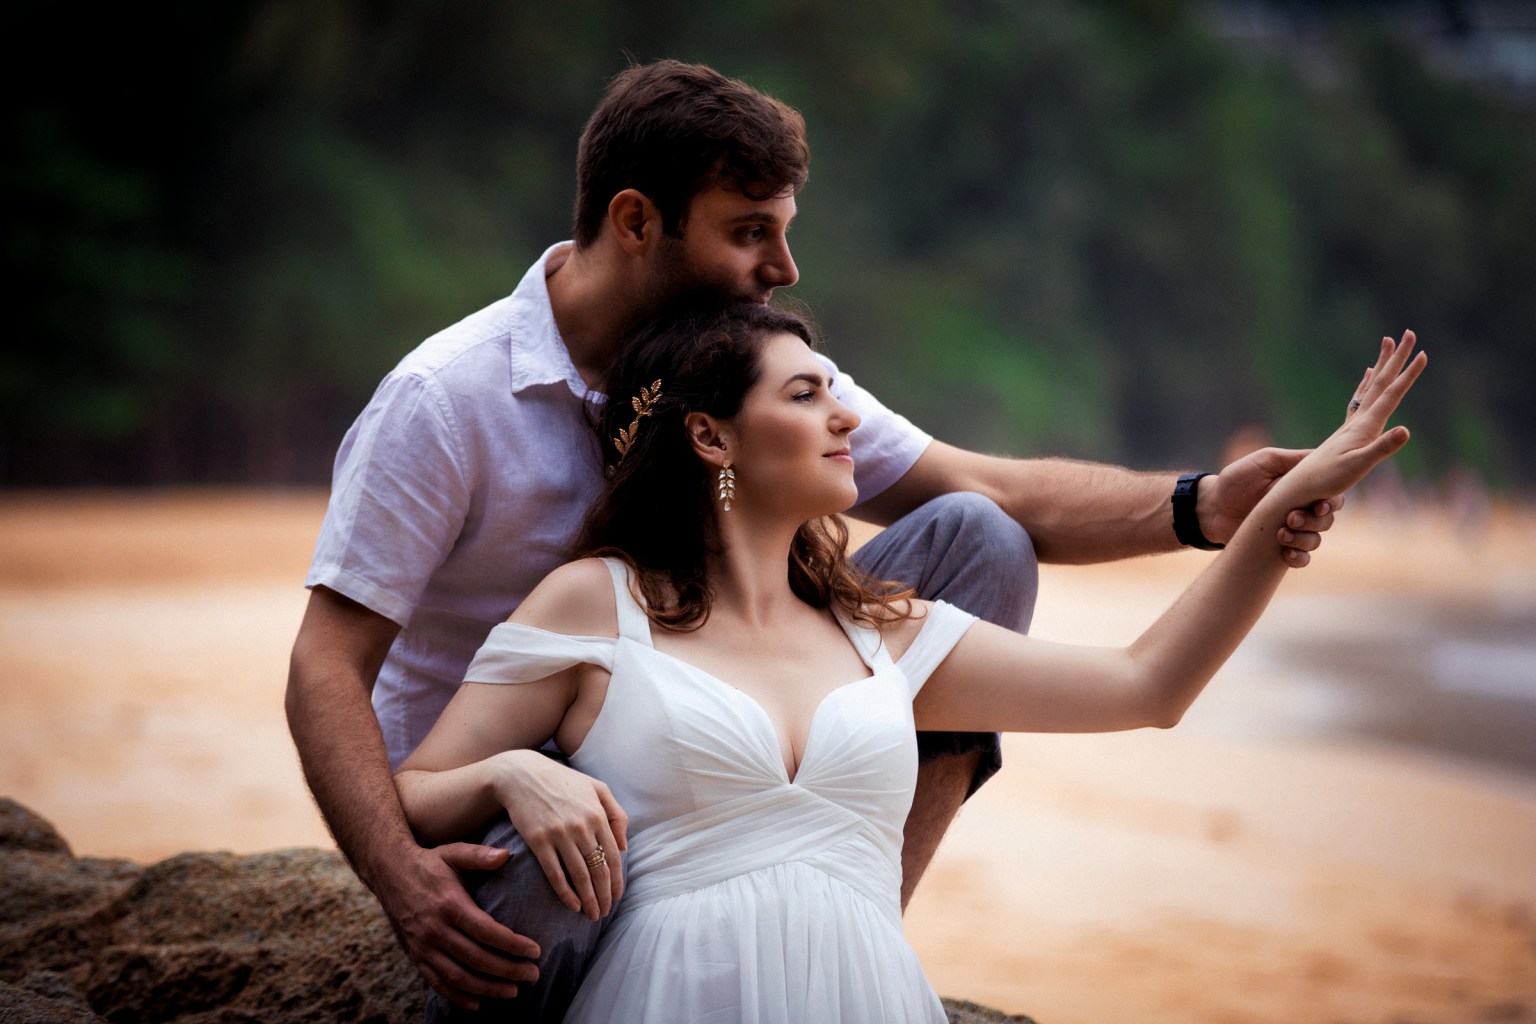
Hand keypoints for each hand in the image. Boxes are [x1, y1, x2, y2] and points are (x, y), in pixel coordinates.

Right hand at [376, 842, 540, 1010]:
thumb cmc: (428, 862)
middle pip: (476, 958)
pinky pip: (437, 982)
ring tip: (513, 991)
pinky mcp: (415, 956)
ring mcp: (423, 946)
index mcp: (449, 904)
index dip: (513, 945)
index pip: (487, 932)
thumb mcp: (453, 852)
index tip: (535, 951)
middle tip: (533, 975)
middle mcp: (435, 929)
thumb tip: (505, 855)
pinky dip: (457, 996)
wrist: (388, 872)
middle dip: (508, 970)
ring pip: (458, 977)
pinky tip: (477, 1003)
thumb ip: (479, 856)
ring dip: (487, 988)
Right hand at [491, 750, 628, 921]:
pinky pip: (555, 874)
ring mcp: (559, 835)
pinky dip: (566, 893)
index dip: (617, 882)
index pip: (613, 858)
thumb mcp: (597, 788)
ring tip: (591, 915)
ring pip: (580, 876)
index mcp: (598, 815)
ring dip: (588, 900)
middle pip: (599, 871)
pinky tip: (572, 906)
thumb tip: (624, 847)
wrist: (522, 774)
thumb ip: (617, 815)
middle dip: (604, 897)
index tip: (617, 898)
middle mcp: (581, 827)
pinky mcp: (538, 841)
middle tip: (604, 913)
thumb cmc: (563, 781)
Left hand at [1199, 449, 1345, 567]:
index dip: (1333, 501)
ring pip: (1316, 539)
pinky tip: (1286, 552)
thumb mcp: (1264, 461)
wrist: (1211, 507)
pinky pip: (1302, 559)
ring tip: (1281, 533)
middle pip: (1327, 519)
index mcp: (1303, 487)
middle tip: (1291, 518)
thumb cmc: (1236, 480)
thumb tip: (1325, 455)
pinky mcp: (1280, 548)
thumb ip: (1293, 459)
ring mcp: (1292, 530)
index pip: (1333, 494)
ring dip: (1304, 538)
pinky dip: (1299, 557)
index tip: (1319, 505)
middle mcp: (1302, 509)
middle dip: (1314, 521)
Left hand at [1288, 331, 1424, 499]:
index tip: (1423, 353)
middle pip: (1381, 382)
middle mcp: (1358, 421)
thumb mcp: (1359, 466)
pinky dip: (1367, 385)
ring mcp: (1351, 426)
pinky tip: (1367, 377)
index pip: (1391, 394)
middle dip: (1397, 358)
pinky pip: (1360, 400)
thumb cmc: (1328, 480)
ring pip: (1371, 388)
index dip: (1408, 375)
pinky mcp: (1346, 433)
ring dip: (1383, 366)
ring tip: (1387, 345)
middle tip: (1409, 333)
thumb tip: (1405, 430)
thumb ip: (1382, 448)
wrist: (1299, 487)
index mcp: (1364, 426)